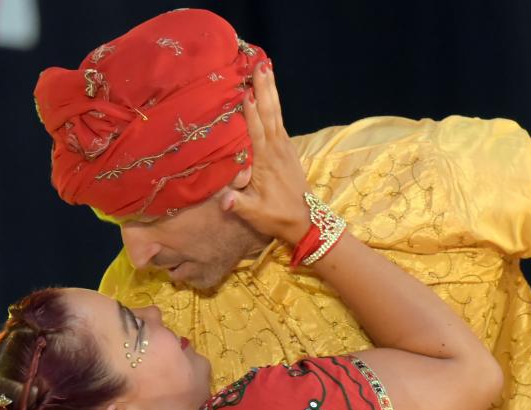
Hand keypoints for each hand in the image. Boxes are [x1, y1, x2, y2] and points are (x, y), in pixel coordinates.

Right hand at [224, 62, 312, 245]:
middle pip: (269, 114)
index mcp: (265, 162)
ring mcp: (284, 147)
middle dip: (264, 89)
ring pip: (276, 113)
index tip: (246, 92)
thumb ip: (239, 205)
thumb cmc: (277, 217)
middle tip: (259, 65)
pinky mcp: (287, 148)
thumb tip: (224, 200)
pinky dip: (274, 102)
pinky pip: (279, 120)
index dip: (252, 113)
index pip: (257, 132)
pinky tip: (270, 91)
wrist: (306, 222)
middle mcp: (276, 149)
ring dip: (271, 89)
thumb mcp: (255, 215)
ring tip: (265, 67)